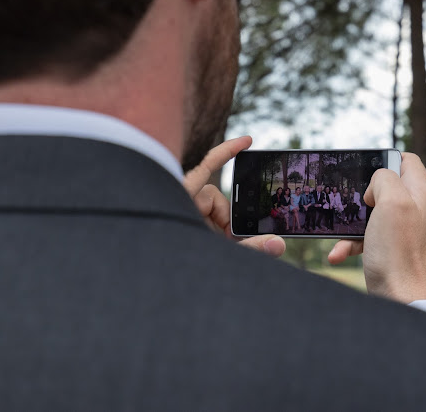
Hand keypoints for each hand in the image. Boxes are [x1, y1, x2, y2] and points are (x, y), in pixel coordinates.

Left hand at [183, 136, 285, 257]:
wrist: (146, 284)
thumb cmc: (171, 266)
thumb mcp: (214, 255)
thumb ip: (249, 249)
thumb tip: (279, 243)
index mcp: (180, 199)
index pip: (208, 166)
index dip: (227, 151)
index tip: (248, 141)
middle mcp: (178, 202)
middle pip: (213, 197)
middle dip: (223, 220)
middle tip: (225, 243)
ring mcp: (178, 211)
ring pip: (209, 210)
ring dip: (215, 228)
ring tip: (211, 249)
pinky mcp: (179, 220)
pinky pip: (202, 216)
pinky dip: (213, 225)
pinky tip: (223, 237)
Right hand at [327, 153, 425, 303]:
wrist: (401, 300)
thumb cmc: (397, 252)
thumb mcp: (390, 202)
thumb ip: (384, 179)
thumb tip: (377, 185)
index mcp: (422, 193)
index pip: (406, 161)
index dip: (383, 163)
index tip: (367, 178)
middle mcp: (420, 210)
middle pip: (388, 188)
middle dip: (364, 198)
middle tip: (356, 208)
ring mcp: (410, 231)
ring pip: (376, 215)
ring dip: (354, 225)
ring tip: (341, 237)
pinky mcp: (398, 250)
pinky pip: (373, 238)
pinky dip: (355, 244)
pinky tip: (338, 254)